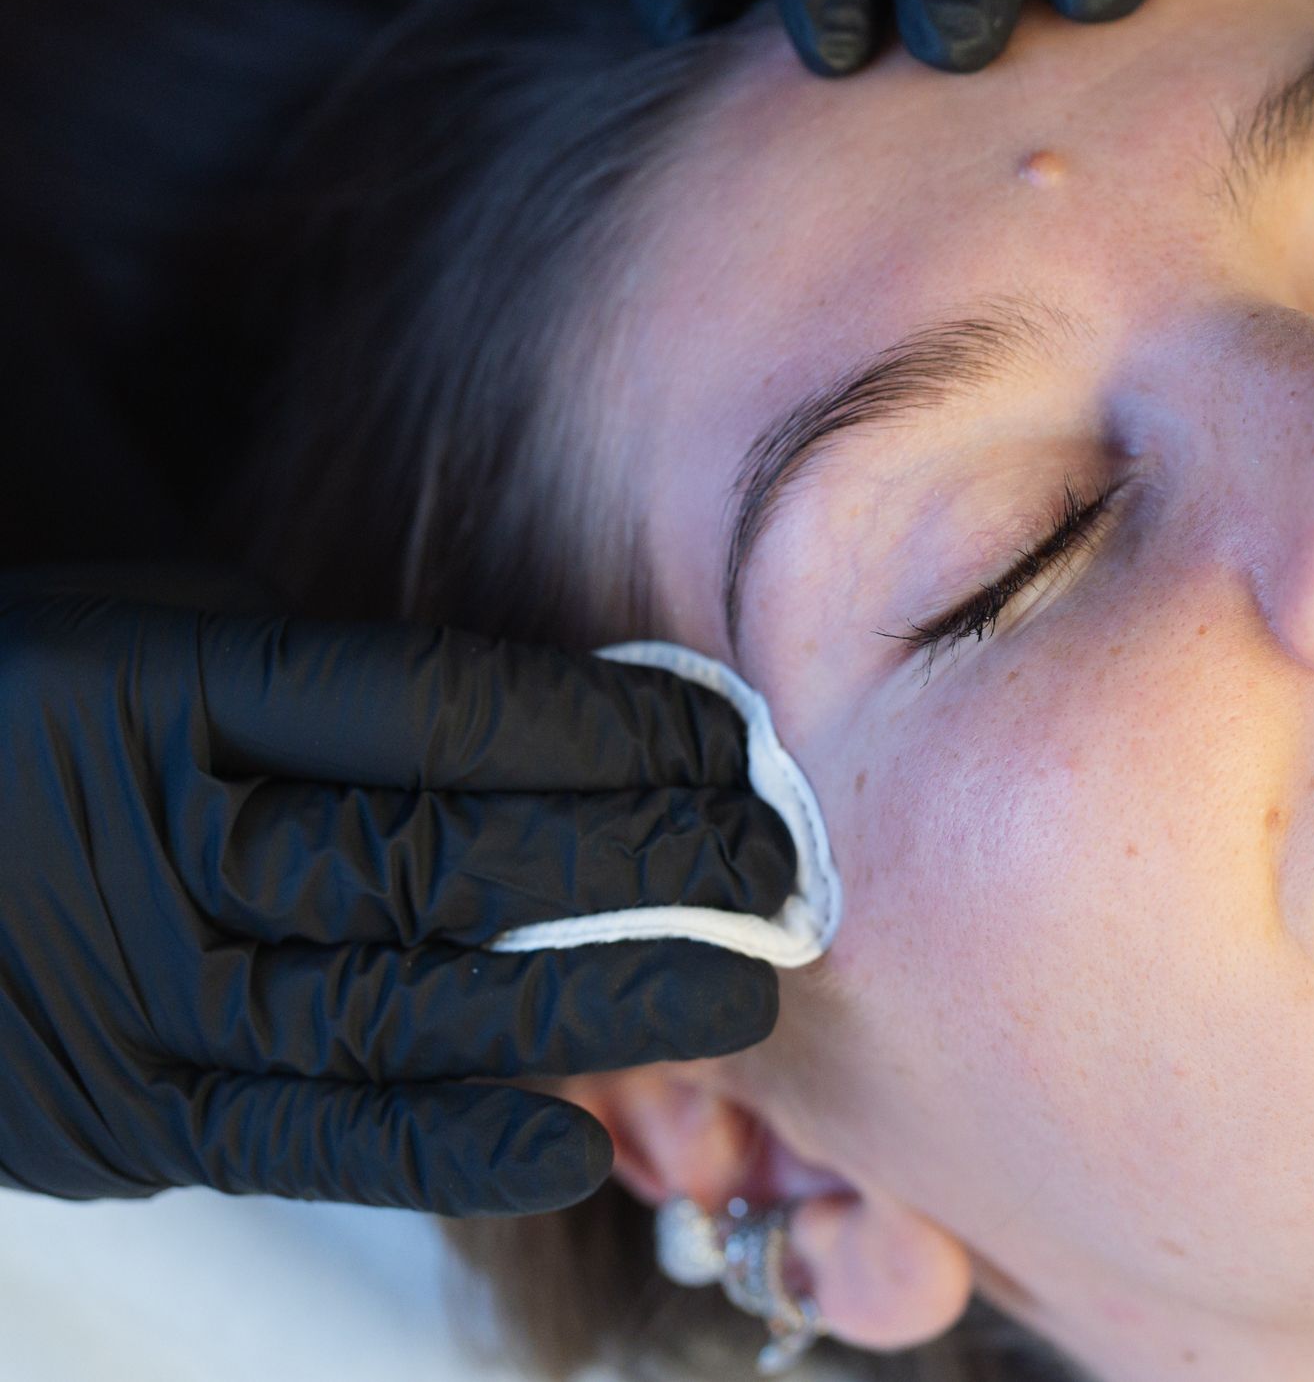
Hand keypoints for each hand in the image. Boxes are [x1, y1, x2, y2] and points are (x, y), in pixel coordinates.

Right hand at [0, 567, 795, 1216]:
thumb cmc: (62, 718)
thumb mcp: (169, 633)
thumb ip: (344, 686)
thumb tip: (586, 734)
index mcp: (160, 690)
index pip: (433, 712)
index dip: (603, 728)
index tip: (724, 737)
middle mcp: (148, 845)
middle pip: (438, 857)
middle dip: (636, 862)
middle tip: (772, 862)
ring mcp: (132, 995)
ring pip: (396, 1004)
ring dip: (589, 1007)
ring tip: (737, 990)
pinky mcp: (121, 1120)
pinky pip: (302, 1139)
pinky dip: (442, 1150)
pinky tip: (569, 1147)